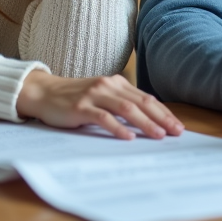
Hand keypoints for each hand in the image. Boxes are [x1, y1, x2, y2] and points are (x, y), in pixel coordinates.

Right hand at [16, 70, 183, 139]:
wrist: (44, 93)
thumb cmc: (75, 98)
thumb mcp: (101, 97)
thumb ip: (121, 104)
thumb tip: (148, 121)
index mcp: (117, 83)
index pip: (146, 98)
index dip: (164, 112)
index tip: (178, 126)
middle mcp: (108, 86)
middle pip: (141, 102)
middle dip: (161, 118)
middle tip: (176, 132)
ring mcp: (94, 95)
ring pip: (126, 109)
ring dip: (145, 123)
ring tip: (158, 136)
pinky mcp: (81, 107)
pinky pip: (103, 117)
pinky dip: (117, 127)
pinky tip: (128, 137)